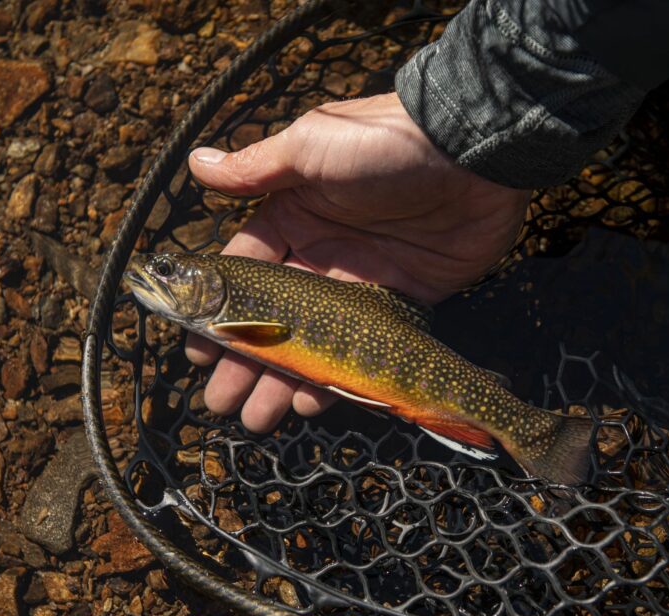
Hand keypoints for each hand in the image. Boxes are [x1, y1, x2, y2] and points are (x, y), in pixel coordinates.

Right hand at [185, 92, 530, 432]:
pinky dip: (336, 377)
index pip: (243, 275)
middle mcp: (321, 255)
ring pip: (312, 344)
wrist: (474, 153)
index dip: (217, 314)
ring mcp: (359, 283)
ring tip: (254, 419)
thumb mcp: (312, 146)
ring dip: (281, 381)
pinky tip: (309, 403)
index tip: (196, 352)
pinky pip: (361, 349)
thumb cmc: (383, 142)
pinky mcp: (400, 303)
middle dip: (244, 363)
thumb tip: (195, 163)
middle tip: (220, 403)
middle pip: (273, 321)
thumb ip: (256, 168)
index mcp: (293, 217)